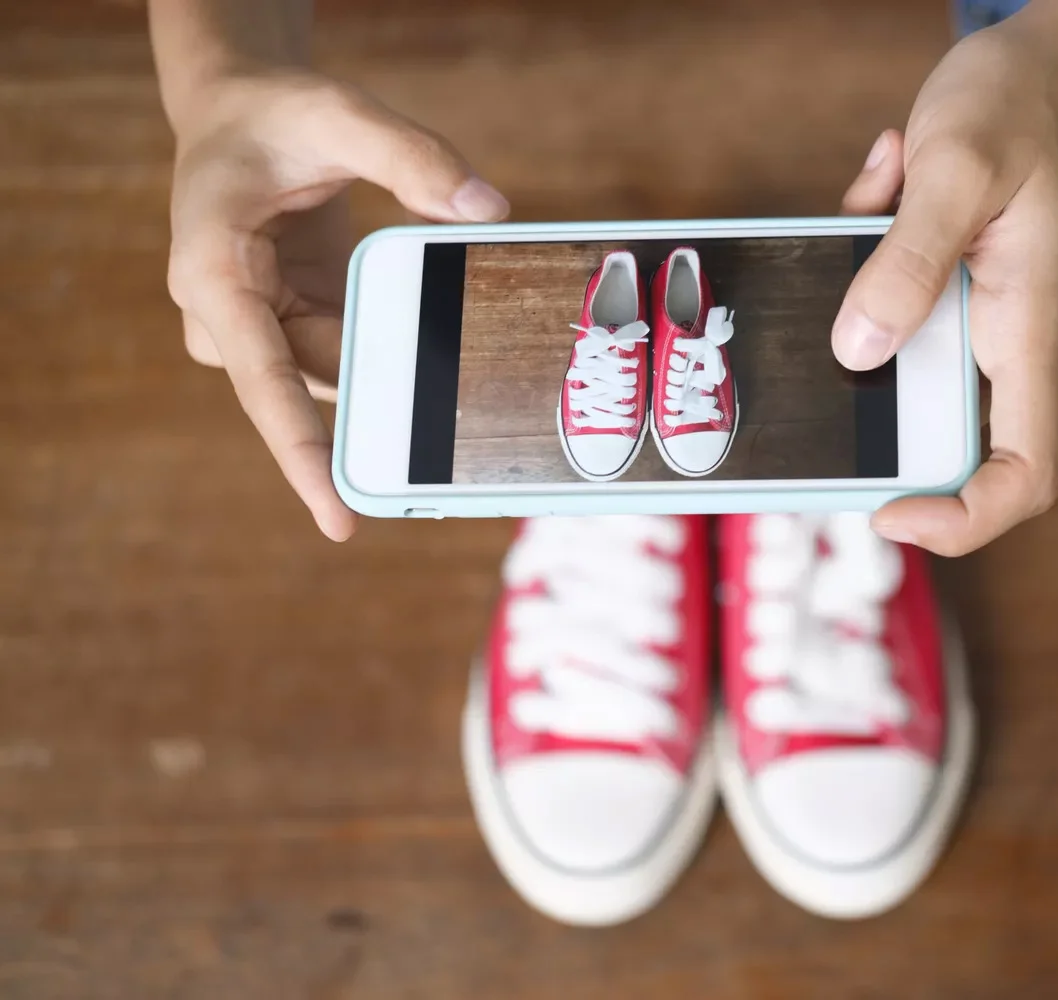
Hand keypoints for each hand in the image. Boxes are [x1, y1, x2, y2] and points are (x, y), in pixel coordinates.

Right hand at [165, 71, 509, 538]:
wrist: (239, 110)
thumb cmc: (275, 113)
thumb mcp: (339, 113)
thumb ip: (411, 157)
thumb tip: (490, 209)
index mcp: (213, 275)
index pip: (264, 384)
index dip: (302, 457)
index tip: (340, 521)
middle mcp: (228, 318)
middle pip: (323, 380)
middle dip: (392, 387)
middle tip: (462, 402)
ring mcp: (260, 331)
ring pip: (345, 373)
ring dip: (400, 366)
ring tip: (457, 355)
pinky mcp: (293, 328)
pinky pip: (354, 356)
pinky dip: (397, 350)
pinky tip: (439, 341)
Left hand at [837, 14, 1057, 556]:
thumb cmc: (1027, 106)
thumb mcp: (955, 172)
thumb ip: (908, 263)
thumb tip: (859, 351)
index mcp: (1030, 335)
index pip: (1024, 474)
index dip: (963, 519)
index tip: (889, 511)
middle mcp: (1011, 346)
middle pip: (948, 439)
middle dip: (876, 412)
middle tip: (825, 351)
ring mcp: (984, 323)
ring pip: (907, 368)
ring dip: (865, 314)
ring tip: (872, 211)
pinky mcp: (955, 295)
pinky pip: (895, 311)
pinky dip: (867, 264)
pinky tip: (882, 188)